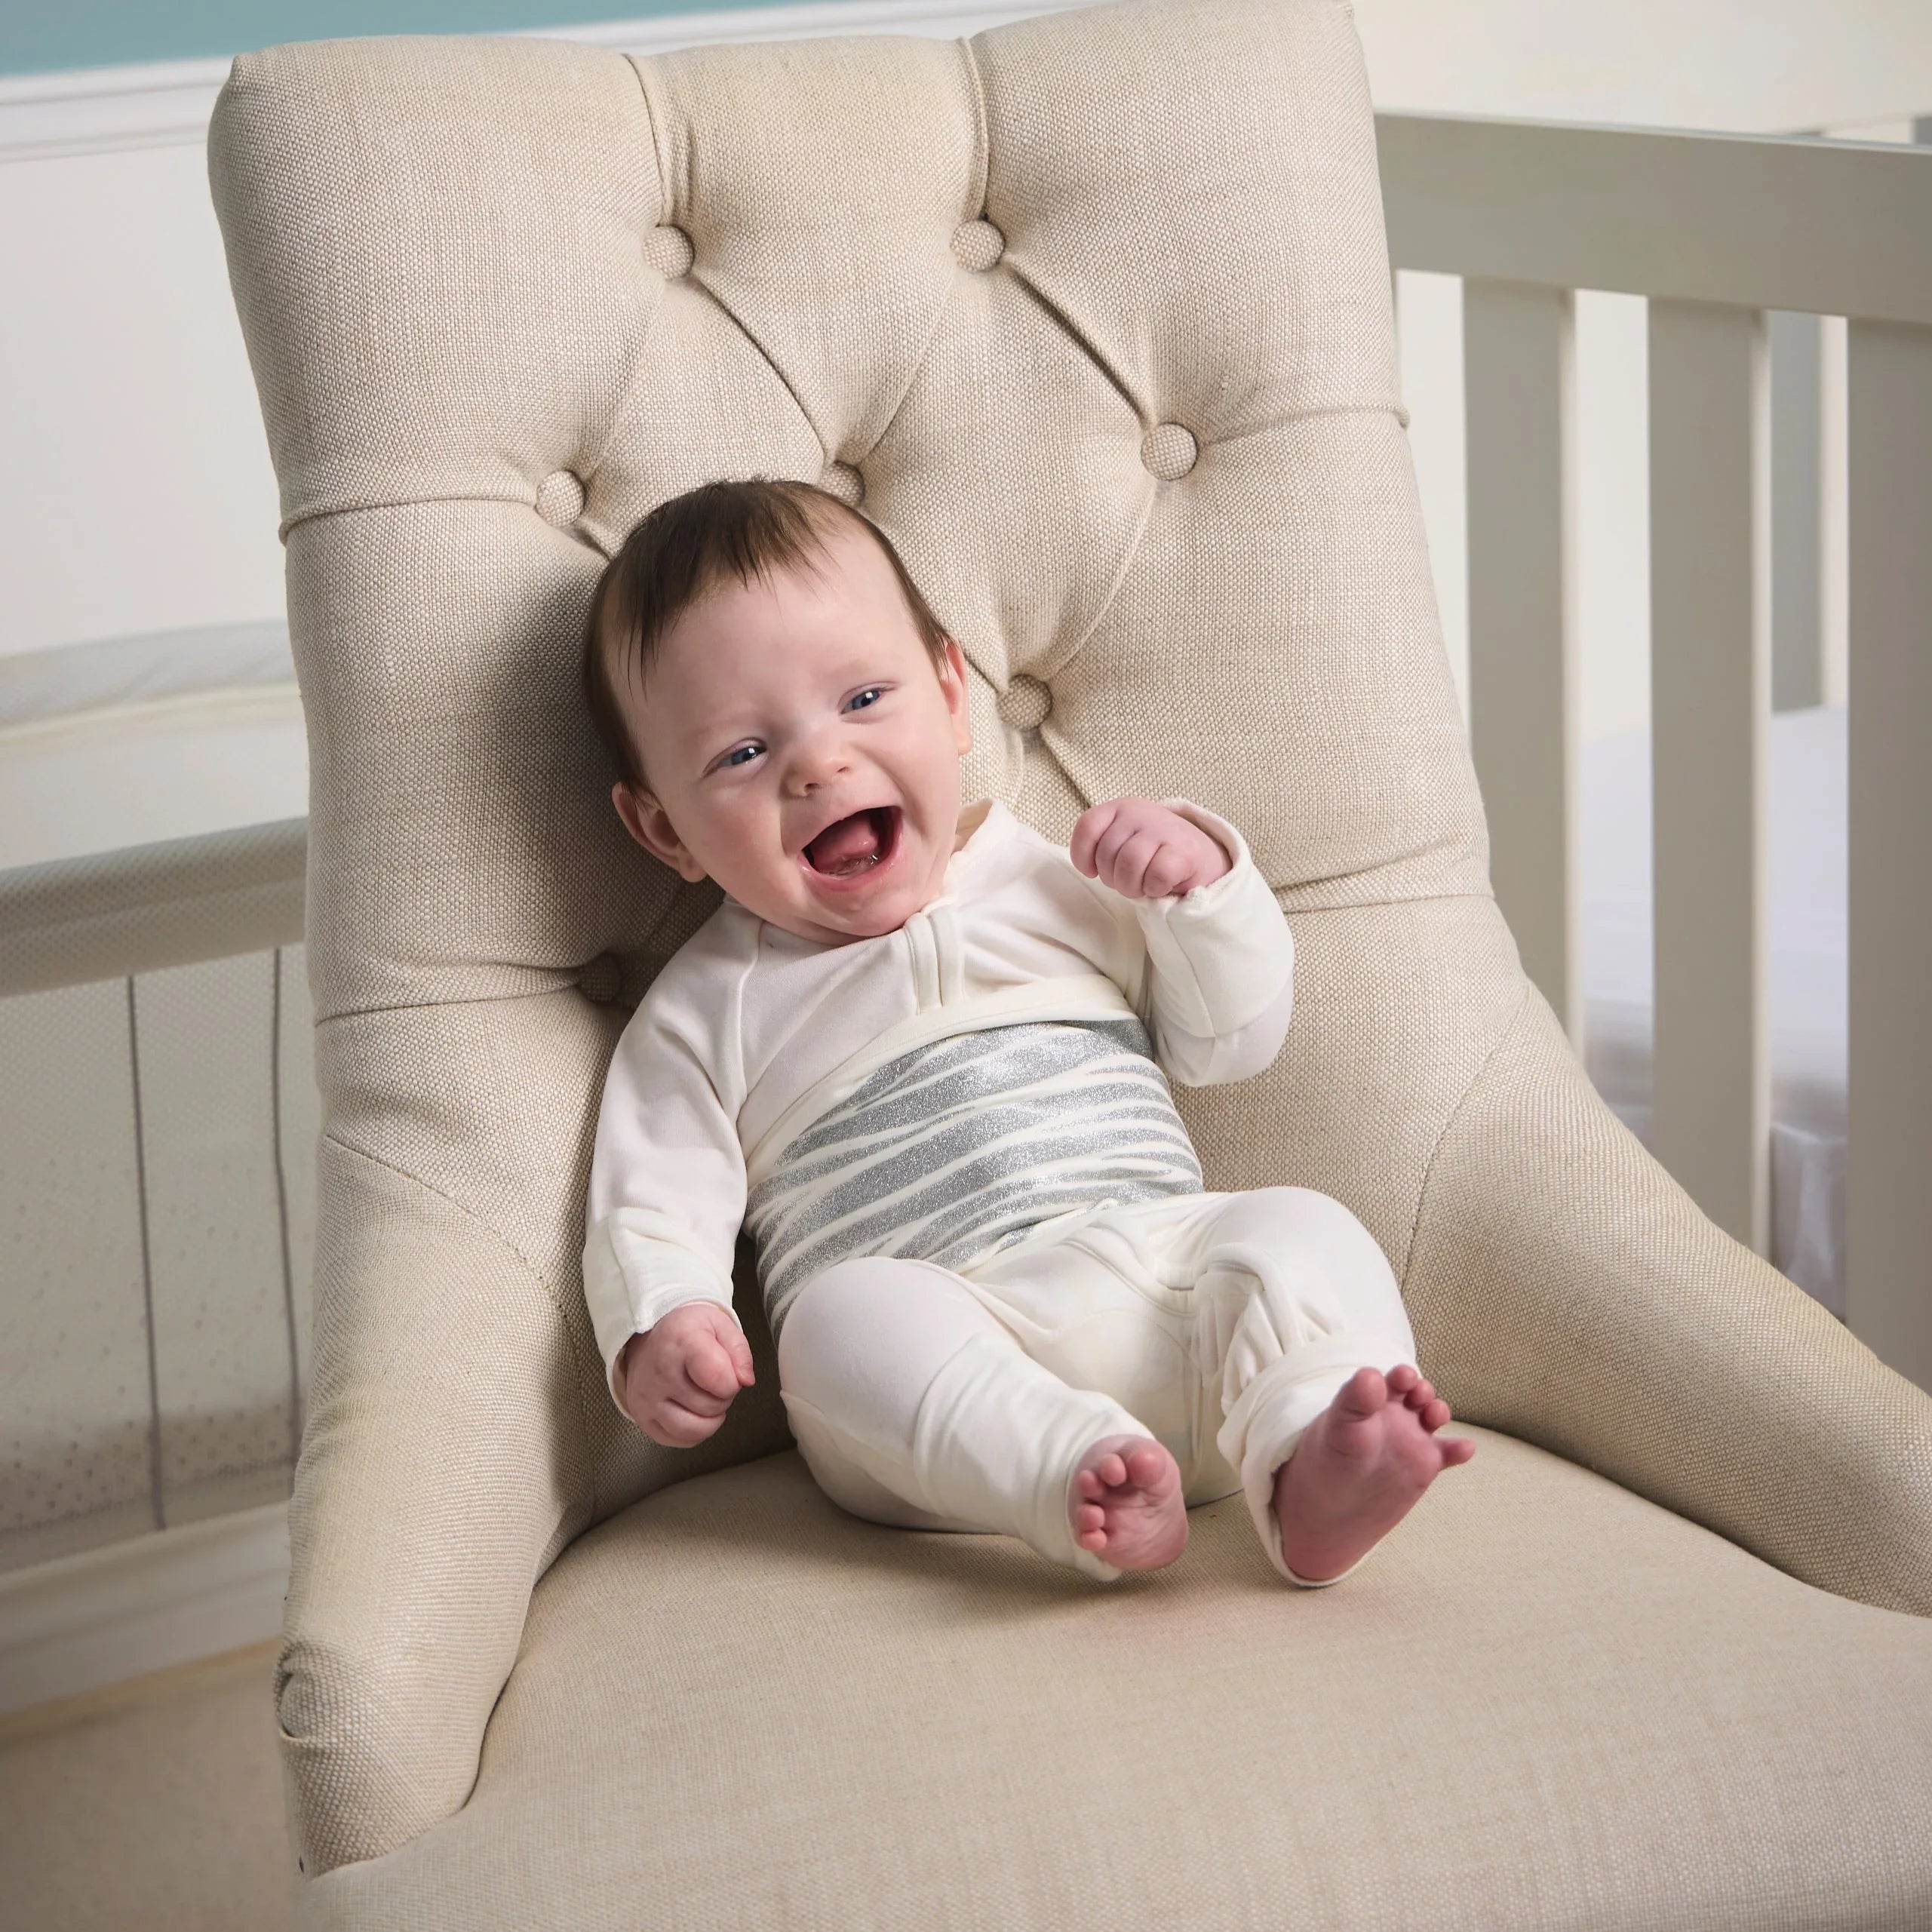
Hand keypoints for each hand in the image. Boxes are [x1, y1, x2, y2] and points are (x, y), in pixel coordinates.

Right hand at [619, 1301, 754, 1446]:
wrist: (648, 1336)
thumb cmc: (686, 1331)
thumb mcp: (720, 1325)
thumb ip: (740, 1351)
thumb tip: (746, 1381)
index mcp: (683, 1344)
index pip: (720, 1380)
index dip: (732, 1381)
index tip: (726, 1370)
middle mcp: (660, 1373)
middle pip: (711, 1407)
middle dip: (722, 1397)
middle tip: (712, 1381)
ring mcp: (648, 1399)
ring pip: (694, 1430)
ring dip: (709, 1419)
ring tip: (704, 1397)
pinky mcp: (642, 1418)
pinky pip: (679, 1440)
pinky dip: (693, 1432)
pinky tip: (691, 1410)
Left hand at [1070, 798, 1230, 899]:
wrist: (1198, 858)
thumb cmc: (1151, 855)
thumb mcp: (1122, 842)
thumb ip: (1101, 846)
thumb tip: (1088, 868)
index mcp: (1121, 807)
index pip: (1088, 826)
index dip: (1082, 856)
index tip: (1092, 871)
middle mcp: (1140, 812)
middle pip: (1107, 855)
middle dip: (1112, 879)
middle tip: (1129, 880)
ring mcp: (1164, 829)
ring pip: (1128, 866)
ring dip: (1132, 887)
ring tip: (1143, 885)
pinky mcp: (1185, 851)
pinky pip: (1155, 877)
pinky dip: (1154, 889)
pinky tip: (1161, 884)